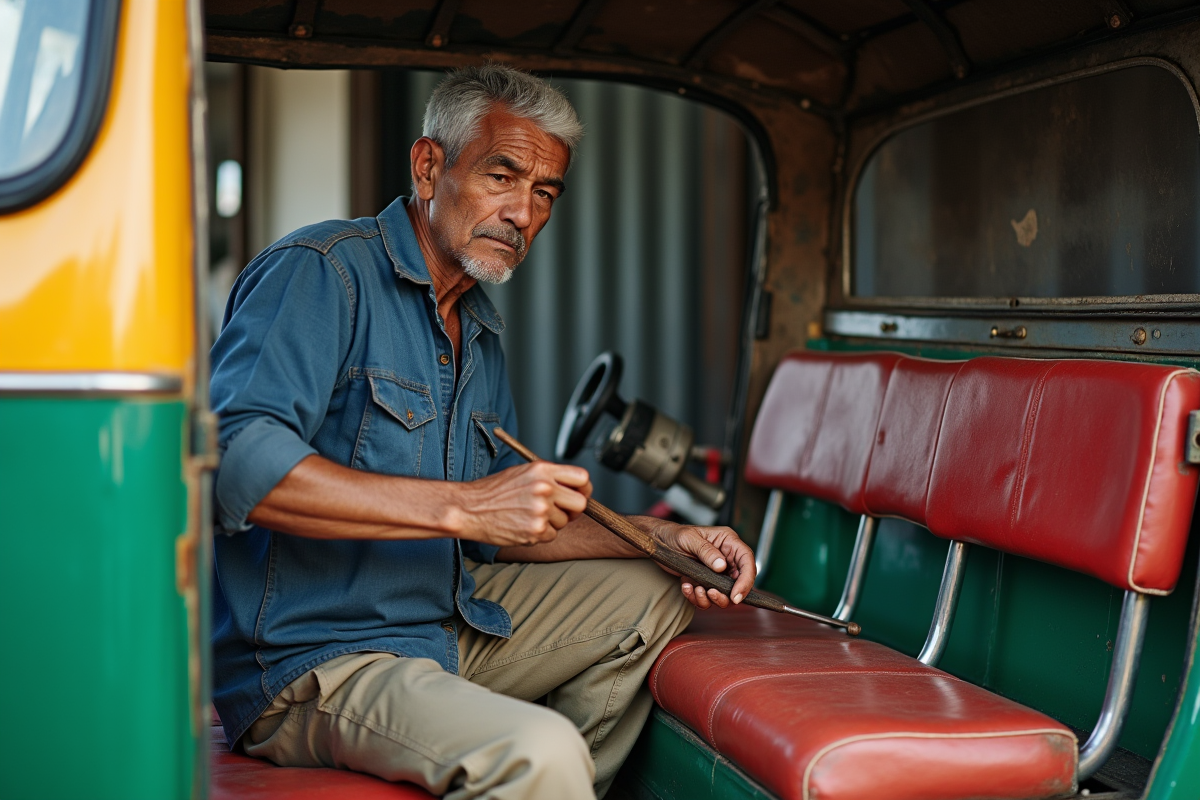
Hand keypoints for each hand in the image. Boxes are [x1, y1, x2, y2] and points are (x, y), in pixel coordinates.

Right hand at [458, 462, 592, 546]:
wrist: (468, 508)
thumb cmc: (493, 491)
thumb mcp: (522, 472)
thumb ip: (549, 477)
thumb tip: (574, 489)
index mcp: (542, 470)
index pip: (582, 478)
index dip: (584, 489)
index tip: (579, 494)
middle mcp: (544, 488)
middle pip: (580, 503)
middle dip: (572, 510)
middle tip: (559, 511)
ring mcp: (540, 511)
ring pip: (564, 522)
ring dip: (551, 523)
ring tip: (528, 515)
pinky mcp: (535, 531)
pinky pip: (551, 535)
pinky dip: (540, 534)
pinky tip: (523, 525)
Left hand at [634, 518, 755, 609]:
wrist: (658, 543)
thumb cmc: (674, 534)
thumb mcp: (690, 539)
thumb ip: (706, 551)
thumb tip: (722, 566)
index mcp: (728, 542)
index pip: (747, 562)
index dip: (746, 581)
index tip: (736, 596)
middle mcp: (726, 558)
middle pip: (739, 583)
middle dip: (726, 594)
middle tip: (710, 594)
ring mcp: (716, 572)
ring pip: (723, 595)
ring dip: (709, 598)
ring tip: (696, 588)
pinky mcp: (705, 582)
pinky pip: (707, 598)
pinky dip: (697, 598)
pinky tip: (686, 586)